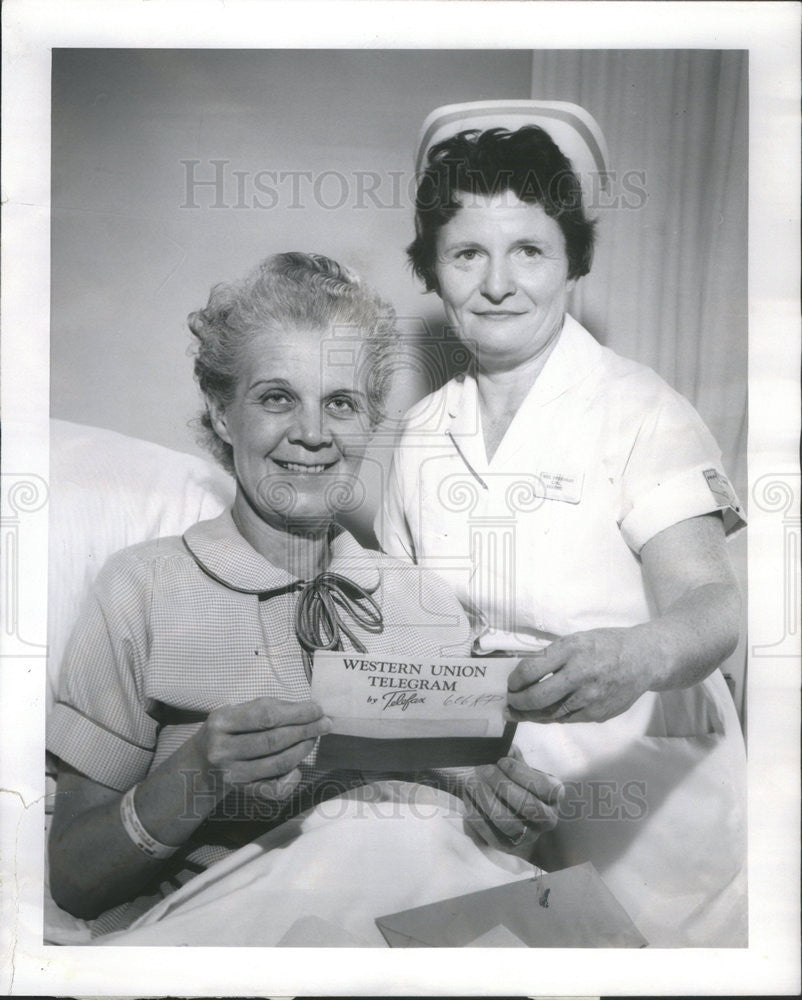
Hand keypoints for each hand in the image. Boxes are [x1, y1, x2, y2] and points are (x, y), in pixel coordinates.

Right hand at [197, 697, 330, 800]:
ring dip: (303, 749)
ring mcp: (231, 774)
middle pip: (274, 740)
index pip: (266, 715)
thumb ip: (268, 708)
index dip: (296, 712)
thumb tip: (308, 709)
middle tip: (325, 723)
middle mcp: (222, 749)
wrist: (200, 764)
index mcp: (221, 722)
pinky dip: (291, 779)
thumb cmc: (228, 730)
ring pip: (277, 763)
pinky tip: (298, 768)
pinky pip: (274, 790)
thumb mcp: (236, 712)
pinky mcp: (241, 791)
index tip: (318, 709)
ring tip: (314, 738)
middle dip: (305, 730)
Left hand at [462, 746, 562, 854]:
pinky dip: (476, 813)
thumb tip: (502, 748)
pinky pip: (489, 833)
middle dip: (502, 785)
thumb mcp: (517, 761)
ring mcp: (527, 835)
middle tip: (483, 769)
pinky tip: (468, 795)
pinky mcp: (506, 845)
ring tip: (472, 781)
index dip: (521, 773)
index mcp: (554, 794)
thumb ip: (512, 753)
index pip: (544, 787)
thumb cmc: (511, 775)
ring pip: (507, 822)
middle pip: (528, 806)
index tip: (501, 760)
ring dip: (486, 799)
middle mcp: (546, 819)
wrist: (498, 797)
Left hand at [506, 627, 654, 723]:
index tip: (511, 684)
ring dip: (530, 715)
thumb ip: (552, 656)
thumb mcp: (576, 639)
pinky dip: (551, 717)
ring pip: (550, 713)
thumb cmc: (606, 645)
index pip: (530, 669)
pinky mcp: (598, 714)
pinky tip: (542, 714)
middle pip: (537, 697)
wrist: (644, 659)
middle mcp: (580, 674)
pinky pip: (567, 719)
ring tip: (518, 713)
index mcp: (571, 649)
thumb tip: (524, 674)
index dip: (514, 680)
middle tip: (510, 701)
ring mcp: (590, 697)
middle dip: (517, 702)